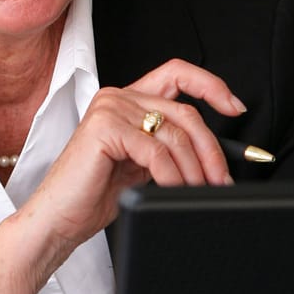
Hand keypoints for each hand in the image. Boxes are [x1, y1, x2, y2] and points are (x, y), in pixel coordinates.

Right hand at [13, 59, 244, 275]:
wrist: (58, 219)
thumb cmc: (93, 195)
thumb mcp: (142, 165)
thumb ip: (169, 148)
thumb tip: (214, 157)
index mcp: (127, 100)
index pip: (177, 73)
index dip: (211, 85)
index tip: (235, 107)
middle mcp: (118, 98)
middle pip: (185, 113)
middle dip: (211, 150)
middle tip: (221, 179)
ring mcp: (110, 109)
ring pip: (174, 135)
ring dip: (194, 169)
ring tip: (196, 191)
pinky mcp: (104, 128)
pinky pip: (156, 151)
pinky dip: (172, 175)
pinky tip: (172, 189)